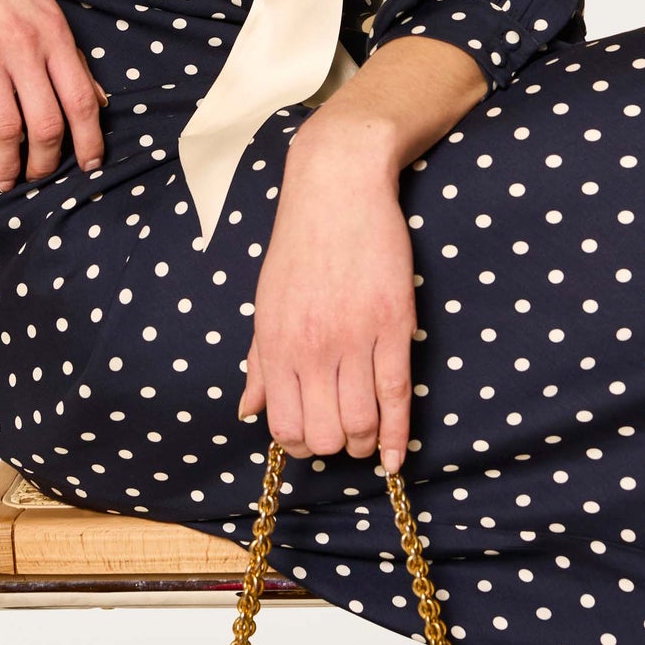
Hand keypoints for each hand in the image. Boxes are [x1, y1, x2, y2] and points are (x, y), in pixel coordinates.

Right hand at [0, 0, 108, 191]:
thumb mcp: (43, 7)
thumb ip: (67, 53)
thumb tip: (96, 98)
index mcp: (53, 33)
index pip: (82, 98)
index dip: (90, 139)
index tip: (91, 165)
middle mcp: (23, 47)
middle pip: (47, 121)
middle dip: (47, 162)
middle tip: (40, 177)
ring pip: (6, 128)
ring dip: (8, 164)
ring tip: (7, 181)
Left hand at [238, 118, 415, 474]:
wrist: (338, 186)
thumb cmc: (300, 243)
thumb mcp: (267, 302)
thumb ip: (259, 361)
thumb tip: (247, 411)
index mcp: (276, 343)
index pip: (283, 426)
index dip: (300, 443)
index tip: (312, 437)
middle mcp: (311, 347)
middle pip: (324, 434)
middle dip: (334, 446)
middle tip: (342, 435)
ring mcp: (355, 338)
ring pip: (361, 423)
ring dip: (364, 443)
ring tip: (367, 438)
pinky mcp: (393, 324)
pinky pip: (396, 395)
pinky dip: (397, 435)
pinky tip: (394, 457)